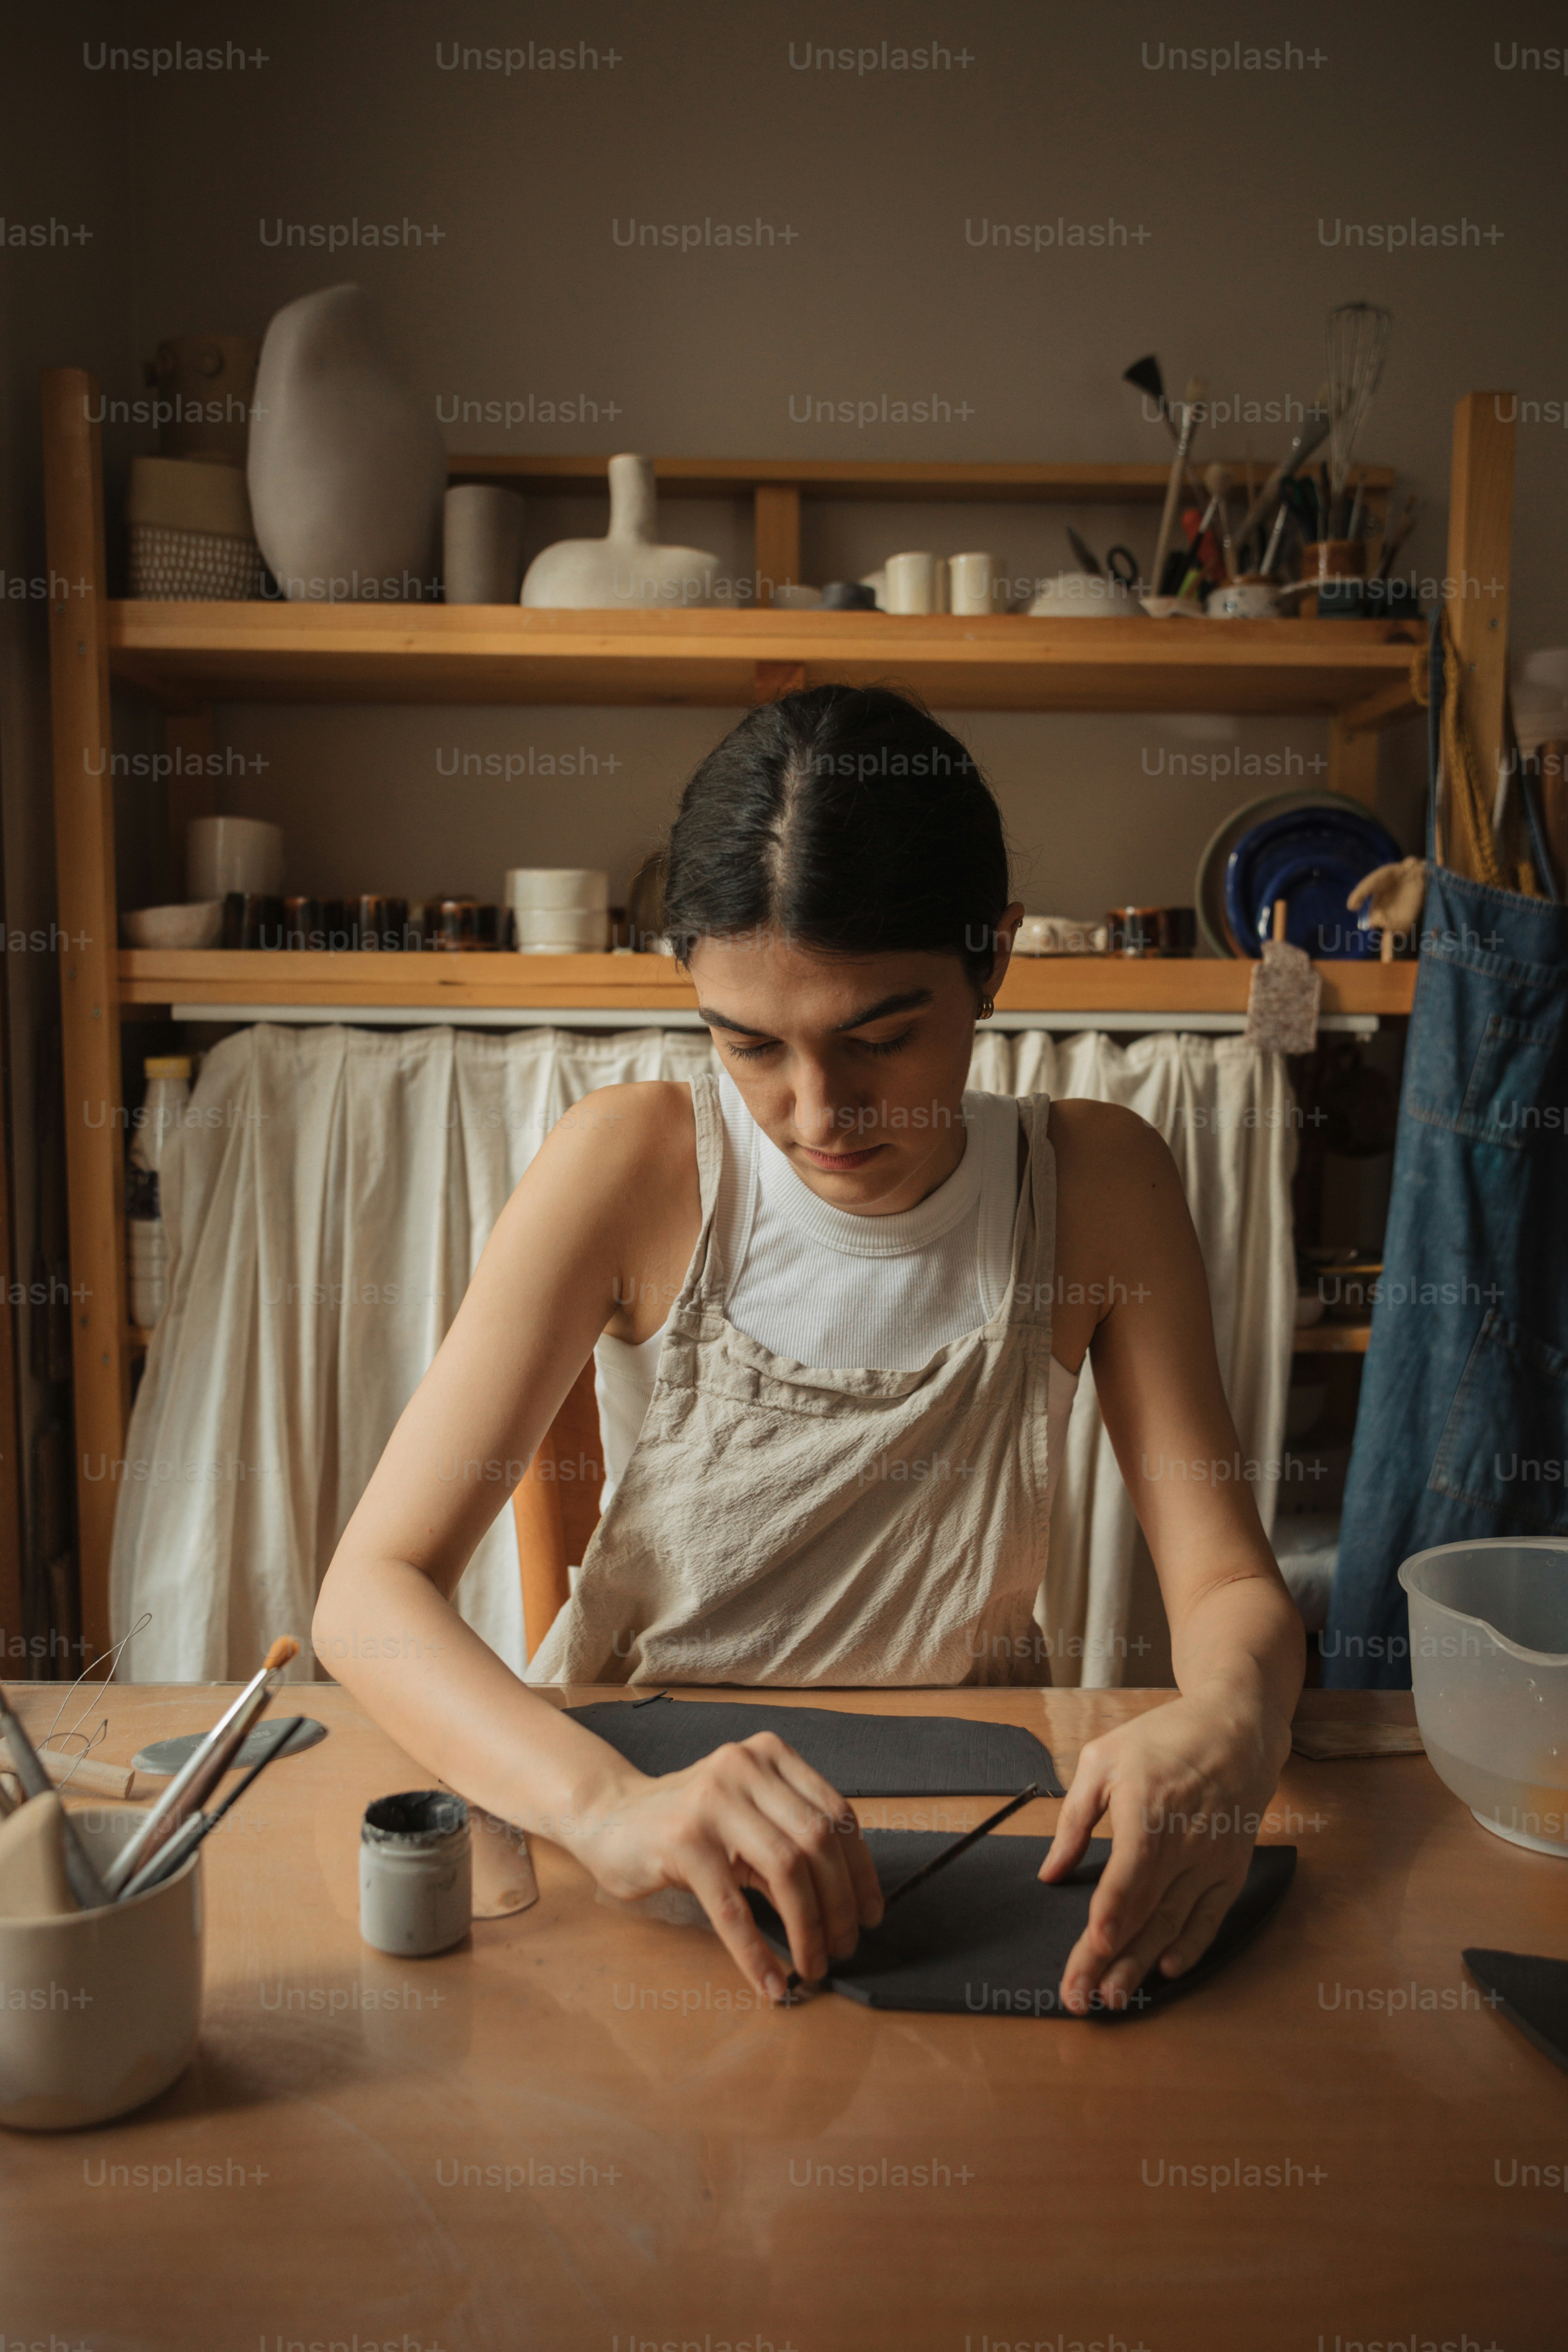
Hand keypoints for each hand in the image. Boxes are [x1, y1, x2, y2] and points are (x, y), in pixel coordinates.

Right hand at [566, 1732, 883, 2003]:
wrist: (609, 1817)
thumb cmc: (689, 1825)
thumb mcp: (748, 1818)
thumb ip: (791, 1841)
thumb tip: (846, 1903)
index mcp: (770, 1755)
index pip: (837, 1814)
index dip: (861, 1870)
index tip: (871, 1914)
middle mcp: (745, 1767)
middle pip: (819, 1841)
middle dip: (840, 1904)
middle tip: (844, 1948)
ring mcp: (712, 1801)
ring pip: (786, 1870)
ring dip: (809, 1929)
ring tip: (813, 1966)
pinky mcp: (682, 1841)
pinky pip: (733, 1907)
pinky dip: (756, 1952)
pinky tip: (769, 1981)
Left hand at [1038, 1696, 1283, 2014]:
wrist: (1236, 1730)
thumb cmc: (1162, 1739)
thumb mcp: (1102, 1761)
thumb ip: (1073, 1819)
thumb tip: (1050, 1872)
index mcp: (1149, 1809)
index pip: (1129, 1874)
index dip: (1110, 1914)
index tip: (1092, 1948)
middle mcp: (1185, 1841)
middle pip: (1145, 1910)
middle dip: (1112, 1959)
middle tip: (1083, 1997)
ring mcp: (1212, 1859)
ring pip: (1174, 1922)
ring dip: (1144, 1963)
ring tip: (1116, 1998)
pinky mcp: (1230, 1868)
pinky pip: (1211, 1915)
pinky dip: (1192, 1945)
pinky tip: (1170, 1968)